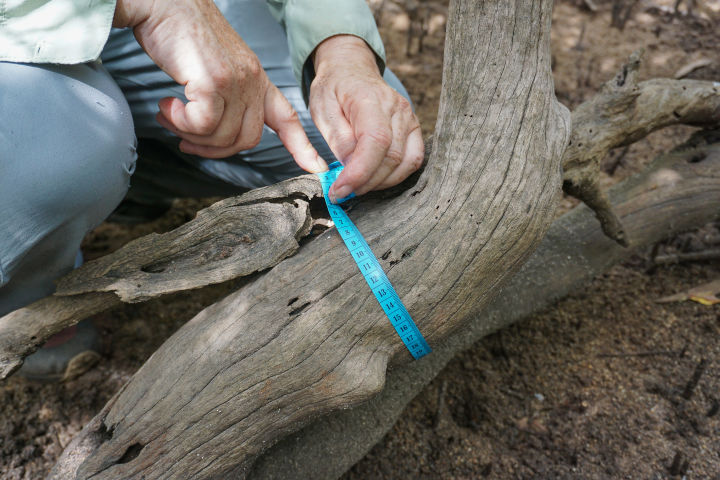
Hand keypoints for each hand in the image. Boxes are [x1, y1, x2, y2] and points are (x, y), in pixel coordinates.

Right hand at [113, 0, 325, 171]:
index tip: (316, 168)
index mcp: (257, 78)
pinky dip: (181, 123)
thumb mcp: (217, 67)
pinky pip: (203, 125)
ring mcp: (236, 80)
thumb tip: (213, 132)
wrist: (163, 2)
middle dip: (213, 149)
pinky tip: (167, 106)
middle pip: (247, 140)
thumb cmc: (182, 34)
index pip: (287, 117)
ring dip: (190, 135)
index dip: (301, 146)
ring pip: (223, 136)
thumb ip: (226, 96)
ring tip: (169, 115)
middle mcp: (252, 80)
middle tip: (185, 139)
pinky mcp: (213, 81)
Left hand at [310, 35, 423, 202]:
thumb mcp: (322, 110)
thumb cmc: (334, 90)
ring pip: (405, 163)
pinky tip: (374, 179)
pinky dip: (395, 176)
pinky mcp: (414, 129)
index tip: (340, 190)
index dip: (360, 172)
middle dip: (366, 182)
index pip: (376, 141)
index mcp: (371, 100)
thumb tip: (350, 169)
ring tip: (356, 186)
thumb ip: (338, 140)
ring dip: (380, 182)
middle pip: (392, 157)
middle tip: (342, 192)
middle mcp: (397, 109)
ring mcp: (410, 118)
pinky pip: (413, 160)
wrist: (350, 70)